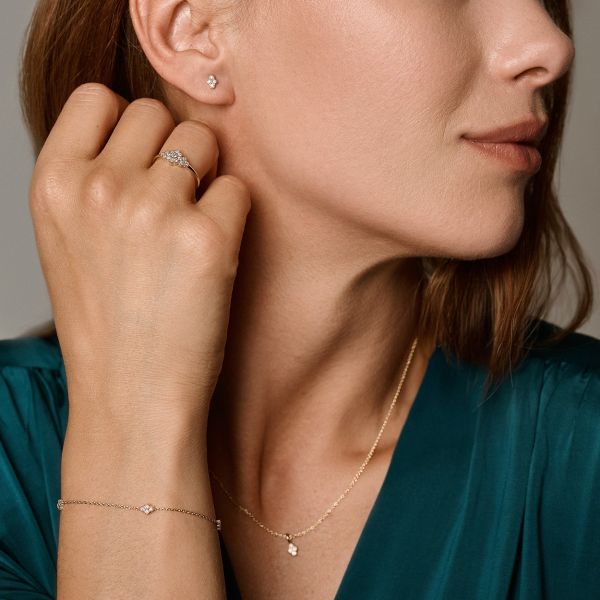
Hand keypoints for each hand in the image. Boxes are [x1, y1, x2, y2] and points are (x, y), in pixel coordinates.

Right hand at [28, 83, 249, 436]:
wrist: (132, 395)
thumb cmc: (108, 320)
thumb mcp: (71, 238)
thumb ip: (94, 175)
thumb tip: (148, 126)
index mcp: (54, 183)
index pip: (99, 98)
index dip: (127, 126)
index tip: (140, 164)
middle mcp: (99, 187)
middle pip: (157, 114)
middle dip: (171, 151)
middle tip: (173, 204)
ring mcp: (153, 210)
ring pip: (203, 142)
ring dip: (207, 177)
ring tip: (192, 229)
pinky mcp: (207, 238)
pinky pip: (238, 188)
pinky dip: (233, 215)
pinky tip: (214, 254)